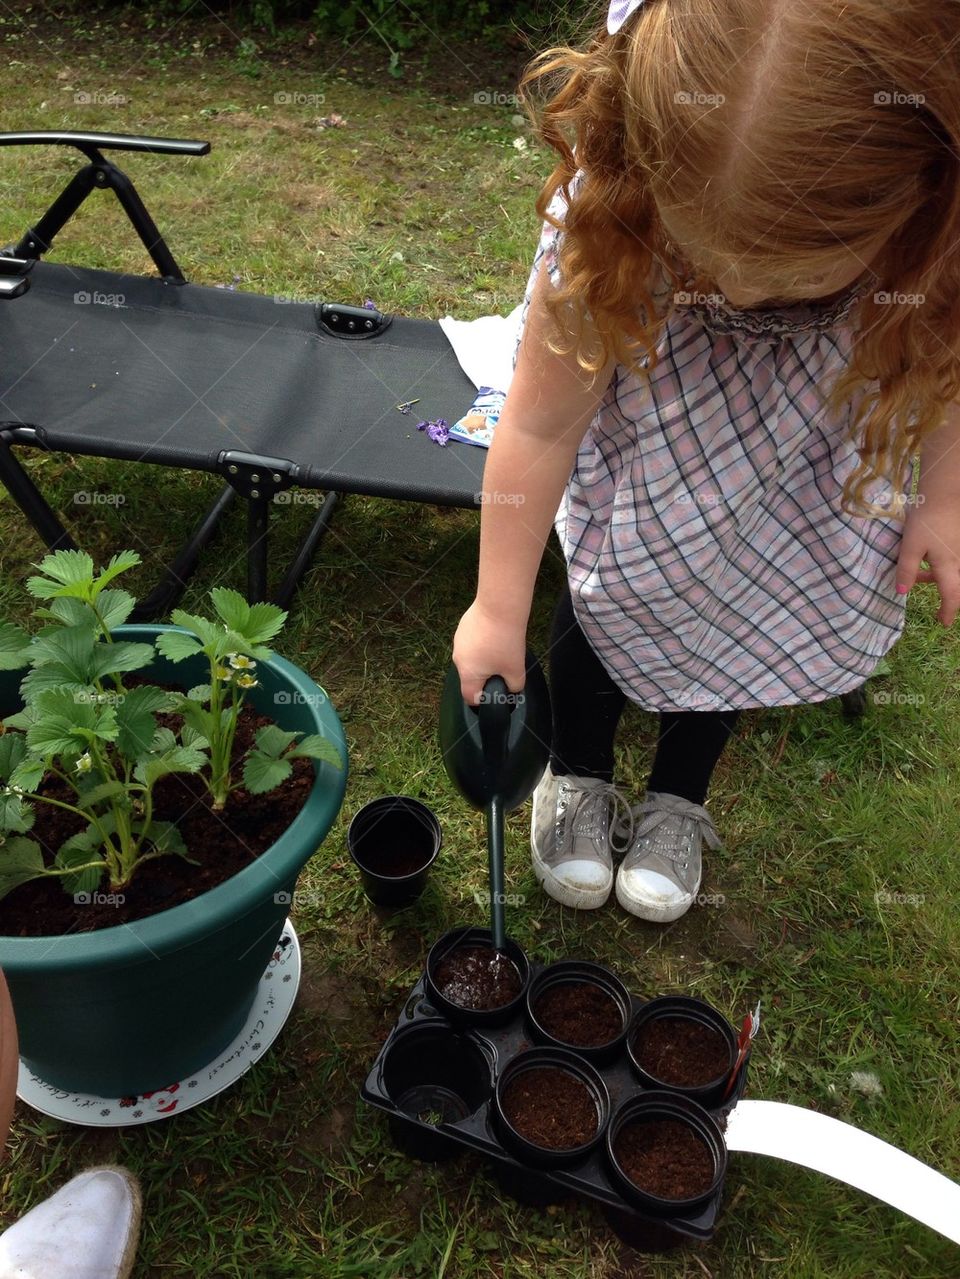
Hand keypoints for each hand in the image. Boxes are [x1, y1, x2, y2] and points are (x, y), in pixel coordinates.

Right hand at [452, 599, 526, 705]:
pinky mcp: (462, 628)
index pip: (469, 697)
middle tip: (503, 667)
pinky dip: (481, 643)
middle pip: (470, 676)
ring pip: (471, 658)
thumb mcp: (516, 670)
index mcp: (468, 674)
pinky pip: (471, 643)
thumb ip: (514, 686)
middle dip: (486, 676)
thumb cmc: (505, 640)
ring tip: (500, 648)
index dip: (482, 700)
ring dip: (483, 658)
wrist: (499, 607)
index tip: (495, 693)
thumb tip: (512, 689)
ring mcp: (458, 642)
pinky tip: (495, 635)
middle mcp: (458, 659)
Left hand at [895, 495, 959, 625]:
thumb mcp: (911, 546)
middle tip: (938, 608)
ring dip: (939, 579)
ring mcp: (959, 549)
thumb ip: (907, 570)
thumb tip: (902, 593)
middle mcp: (958, 560)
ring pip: (952, 572)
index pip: (952, 596)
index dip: (947, 611)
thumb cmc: (927, 520)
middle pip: (956, 586)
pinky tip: (926, 557)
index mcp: (948, 566)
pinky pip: (951, 560)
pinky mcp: (957, 540)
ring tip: (919, 576)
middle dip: (948, 598)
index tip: (943, 623)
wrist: (945, 492)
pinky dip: (940, 566)